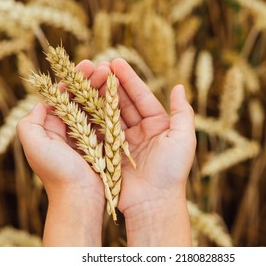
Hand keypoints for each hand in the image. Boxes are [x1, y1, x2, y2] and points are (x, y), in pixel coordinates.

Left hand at [16, 63, 111, 245]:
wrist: (80, 198)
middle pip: (79, 100)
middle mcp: (68, 131)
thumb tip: (41, 104)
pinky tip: (118, 95)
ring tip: (112, 75)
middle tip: (103, 67)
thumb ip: (30, 122)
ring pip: (94, 108)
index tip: (86, 65)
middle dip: (91, 82)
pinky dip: (111, 107)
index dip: (73, 81)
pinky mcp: (102, 144)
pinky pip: (106, 121)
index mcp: (51, 129)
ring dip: (102, 91)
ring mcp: (86, 137)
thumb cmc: (57, 172)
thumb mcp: (33, 144)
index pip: (62, 98)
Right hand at [82, 58, 195, 245]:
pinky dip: (89, 117)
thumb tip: (179, 87)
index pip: (141, 97)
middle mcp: (139, 131)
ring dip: (98, 97)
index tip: (115, 62)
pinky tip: (80, 102)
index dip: (129, 79)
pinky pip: (98, 132)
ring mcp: (122, 142)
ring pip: (108, 114)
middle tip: (97, 66)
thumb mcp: (184, 139)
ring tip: (86, 79)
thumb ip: (183, 112)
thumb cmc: (172, 171)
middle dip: (110, 84)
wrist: (154, 203)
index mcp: (158, 125)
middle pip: (122, 102)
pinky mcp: (108, 154)